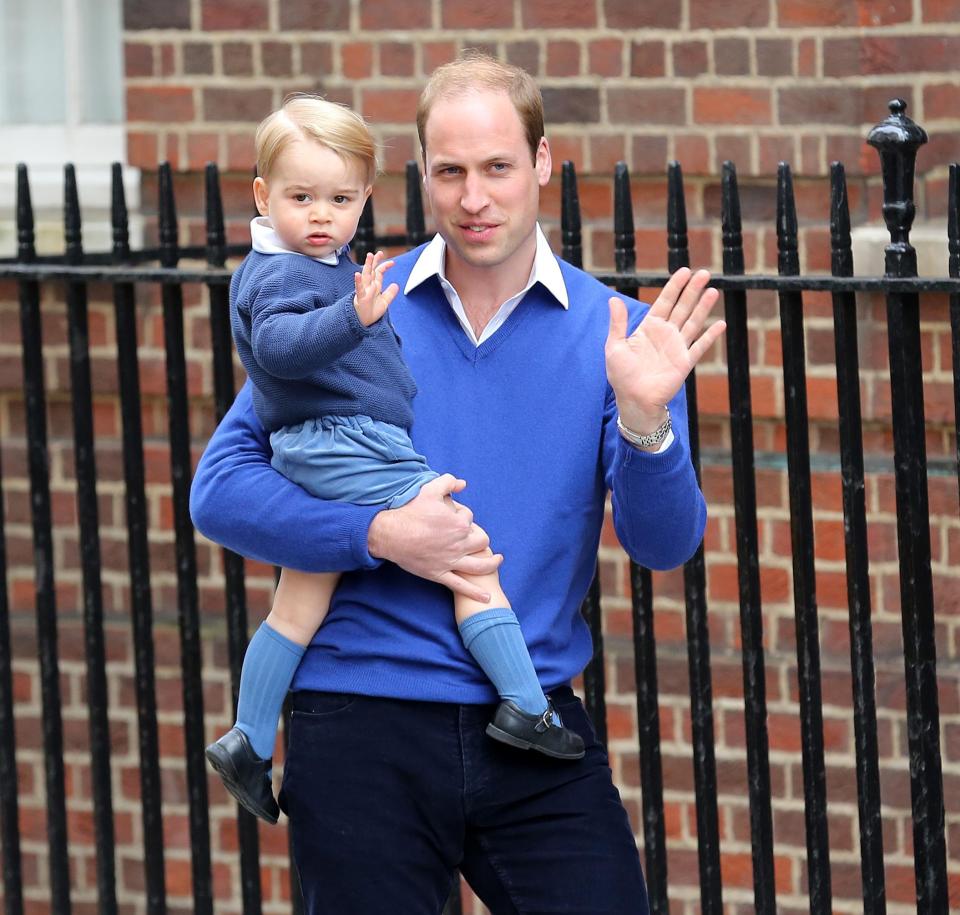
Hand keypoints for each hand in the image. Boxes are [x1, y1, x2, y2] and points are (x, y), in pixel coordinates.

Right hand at [353, 250, 398, 325]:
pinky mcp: (361, 298)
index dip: (385, 266)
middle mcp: (369, 286)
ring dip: (367, 266)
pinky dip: (358, 282)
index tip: (393, 262)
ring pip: (366, 276)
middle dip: (375, 261)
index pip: (379, 273)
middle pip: (372, 271)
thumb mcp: (385, 302)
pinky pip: (359, 289)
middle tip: (379, 252)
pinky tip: (357, 274)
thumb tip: (396, 285)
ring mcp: (364, 291)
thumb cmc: (372, 312)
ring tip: (369, 256)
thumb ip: (390, 293)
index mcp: (375, 286)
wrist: (365, 322)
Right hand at [367, 474, 502, 601]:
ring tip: (497, 560)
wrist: (390, 534)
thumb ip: (448, 482)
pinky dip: (475, 593)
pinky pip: (461, 586)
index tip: (452, 515)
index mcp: (459, 523)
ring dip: (491, 563)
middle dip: (480, 537)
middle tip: (474, 537)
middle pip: (481, 541)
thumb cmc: (409, 511)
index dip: (462, 515)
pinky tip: (486, 598)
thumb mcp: (429, 489)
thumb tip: (463, 483)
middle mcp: (459, 544)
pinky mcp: (439, 574)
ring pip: (479, 565)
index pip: (470, 518)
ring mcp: (450, 561)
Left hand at [606, 267, 725, 431]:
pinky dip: (710, 336)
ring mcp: (677, 347)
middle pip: (682, 307)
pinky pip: (699, 347)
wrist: (634, 400)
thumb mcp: (615, 346)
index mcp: (649, 328)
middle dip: (693, 290)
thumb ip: (617, 323)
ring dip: (703, 307)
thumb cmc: (621, 375)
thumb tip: (613, 298)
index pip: (664, 301)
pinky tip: (720, 324)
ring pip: (693, 322)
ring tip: (713, 291)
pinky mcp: (684, 362)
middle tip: (704, 273)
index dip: (674, 286)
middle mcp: (665, 334)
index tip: (684, 271)